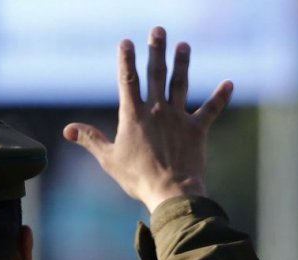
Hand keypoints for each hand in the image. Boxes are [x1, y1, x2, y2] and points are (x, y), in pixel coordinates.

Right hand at [63, 26, 233, 212]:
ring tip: (183, 46)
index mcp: (133, 115)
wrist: (170, 190)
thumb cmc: (137, 177)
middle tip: (158, 30)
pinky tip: (229, 83)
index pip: (128, 80)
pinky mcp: (196, 129)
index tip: (126, 42)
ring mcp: (178, 118)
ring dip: (182, 63)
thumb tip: (68, 129)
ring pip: (180, 84)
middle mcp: (156, 110)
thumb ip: (90, 139)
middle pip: (156, 74)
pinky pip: (211, 109)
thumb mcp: (109, 159)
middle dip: (156, 50)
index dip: (126, 59)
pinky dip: (220, 96)